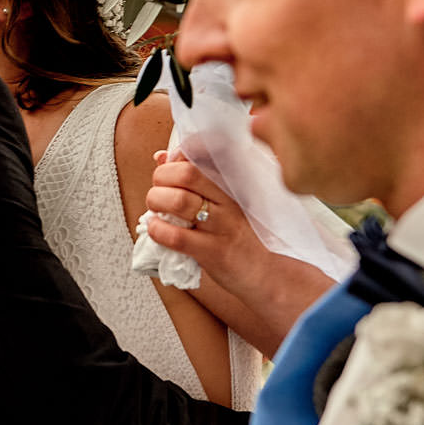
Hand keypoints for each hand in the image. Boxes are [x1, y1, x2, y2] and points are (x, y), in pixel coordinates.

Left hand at [146, 155, 333, 352]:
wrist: (266, 272)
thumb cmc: (239, 235)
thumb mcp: (224, 200)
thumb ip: (195, 177)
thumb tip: (161, 157)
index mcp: (232, 183)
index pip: (206, 151)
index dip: (179, 153)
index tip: (171, 163)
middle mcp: (229, 200)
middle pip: (187, 172)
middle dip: (161, 178)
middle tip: (159, 190)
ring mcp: (222, 225)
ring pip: (179, 200)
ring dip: (156, 202)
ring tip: (156, 211)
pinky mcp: (214, 252)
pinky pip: (176, 236)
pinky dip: (158, 231)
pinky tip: (158, 230)